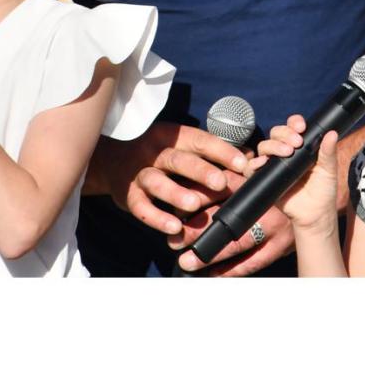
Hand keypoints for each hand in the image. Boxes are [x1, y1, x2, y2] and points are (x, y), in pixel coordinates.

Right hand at [88, 122, 248, 237]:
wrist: (112, 161)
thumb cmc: (160, 156)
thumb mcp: (183, 148)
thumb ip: (213, 155)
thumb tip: (253, 159)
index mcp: (173, 136)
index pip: (200, 140)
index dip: (222, 151)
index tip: (244, 164)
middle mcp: (155, 151)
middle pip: (178, 159)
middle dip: (201, 171)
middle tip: (221, 183)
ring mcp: (139, 173)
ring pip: (157, 181)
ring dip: (176, 193)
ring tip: (194, 205)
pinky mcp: (128, 195)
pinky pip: (142, 207)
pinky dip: (157, 218)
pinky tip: (174, 228)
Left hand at [170, 182, 296, 276]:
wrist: (312, 192)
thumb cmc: (274, 184)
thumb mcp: (252, 174)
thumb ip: (228, 178)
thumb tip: (189, 189)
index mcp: (251, 180)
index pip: (217, 189)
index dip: (193, 201)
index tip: (173, 212)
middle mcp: (262, 202)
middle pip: (223, 218)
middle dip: (195, 231)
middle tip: (173, 241)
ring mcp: (274, 226)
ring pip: (237, 243)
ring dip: (210, 255)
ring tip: (187, 262)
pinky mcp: (282, 245)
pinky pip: (254, 262)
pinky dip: (232, 270)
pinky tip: (213, 274)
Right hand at [248, 115, 340, 234]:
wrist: (314, 216)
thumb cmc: (323, 192)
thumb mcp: (328, 170)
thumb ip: (328, 152)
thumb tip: (332, 133)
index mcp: (300, 147)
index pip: (293, 127)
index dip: (294, 123)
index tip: (301, 127)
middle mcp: (285, 152)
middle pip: (276, 133)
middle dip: (284, 134)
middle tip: (296, 143)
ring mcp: (273, 164)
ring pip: (264, 146)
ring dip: (272, 146)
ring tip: (286, 153)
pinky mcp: (263, 178)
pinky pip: (251, 167)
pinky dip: (253, 163)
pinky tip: (262, 163)